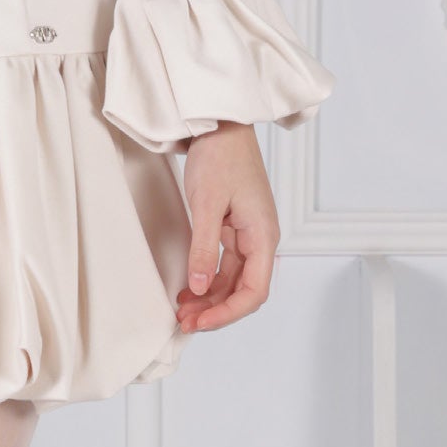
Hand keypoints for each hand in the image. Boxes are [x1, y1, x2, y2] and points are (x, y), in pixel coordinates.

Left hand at [172, 123, 278, 332]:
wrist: (220, 124)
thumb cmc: (220, 156)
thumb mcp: (207, 203)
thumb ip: (204, 248)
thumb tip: (198, 287)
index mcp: (263, 236)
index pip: (255, 291)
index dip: (229, 313)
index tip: (201, 322)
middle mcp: (260, 239)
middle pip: (244, 291)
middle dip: (216, 310)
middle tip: (185, 322)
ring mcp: (248, 235)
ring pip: (232, 281)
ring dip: (210, 298)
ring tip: (182, 311)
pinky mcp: (235, 228)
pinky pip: (224, 265)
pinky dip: (207, 280)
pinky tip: (188, 289)